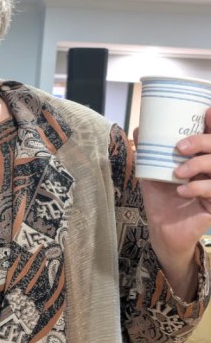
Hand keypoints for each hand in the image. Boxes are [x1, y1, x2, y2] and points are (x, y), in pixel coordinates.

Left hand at [135, 109, 210, 297]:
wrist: (162, 230)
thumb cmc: (162, 199)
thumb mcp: (153, 173)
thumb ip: (149, 152)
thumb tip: (138, 129)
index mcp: (201, 158)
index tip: (206, 112)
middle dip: (201, 141)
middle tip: (179, 148)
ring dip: (197, 165)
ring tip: (177, 172)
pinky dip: (197, 188)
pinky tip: (181, 190)